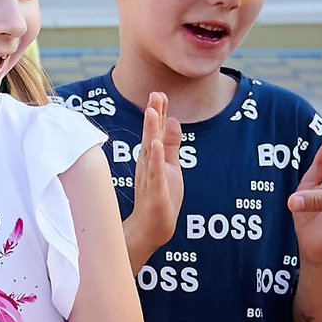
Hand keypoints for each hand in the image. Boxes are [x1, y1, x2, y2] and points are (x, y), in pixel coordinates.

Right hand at [125, 92, 183, 262]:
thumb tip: (173, 120)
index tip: (158, 93)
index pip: (154, 131)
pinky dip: (154, 158)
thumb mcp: (170, 165)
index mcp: (152, 157)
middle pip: (150, 135)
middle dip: (153, 114)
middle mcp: (148, 164)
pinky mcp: (155, 191)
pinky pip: (154, 172)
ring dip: (150, 131)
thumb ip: (171, 144)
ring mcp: (150, 177)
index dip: (157, 113)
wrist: (152, 228)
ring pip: (150, 150)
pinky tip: (154, 145)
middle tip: (155, 94)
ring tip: (152, 111)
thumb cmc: (161, 197)